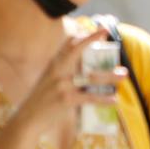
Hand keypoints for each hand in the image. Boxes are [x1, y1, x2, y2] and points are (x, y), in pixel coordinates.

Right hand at [5, 28, 125, 138]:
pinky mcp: (66, 100)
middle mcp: (57, 72)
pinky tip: (114, 100)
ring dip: (109, 76)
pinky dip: (103, 99)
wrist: (26, 119)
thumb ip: (62, 73)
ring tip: (123, 74)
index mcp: (53, 65)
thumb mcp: (48, 81)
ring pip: (90, 77)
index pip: (68, 45)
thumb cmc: (40, 101)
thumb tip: (83, 70)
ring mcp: (61, 85)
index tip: (99, 28)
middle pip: (76, 51)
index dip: (83, 35)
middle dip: (92, 40)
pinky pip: (89, 97)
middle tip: (109, 33)